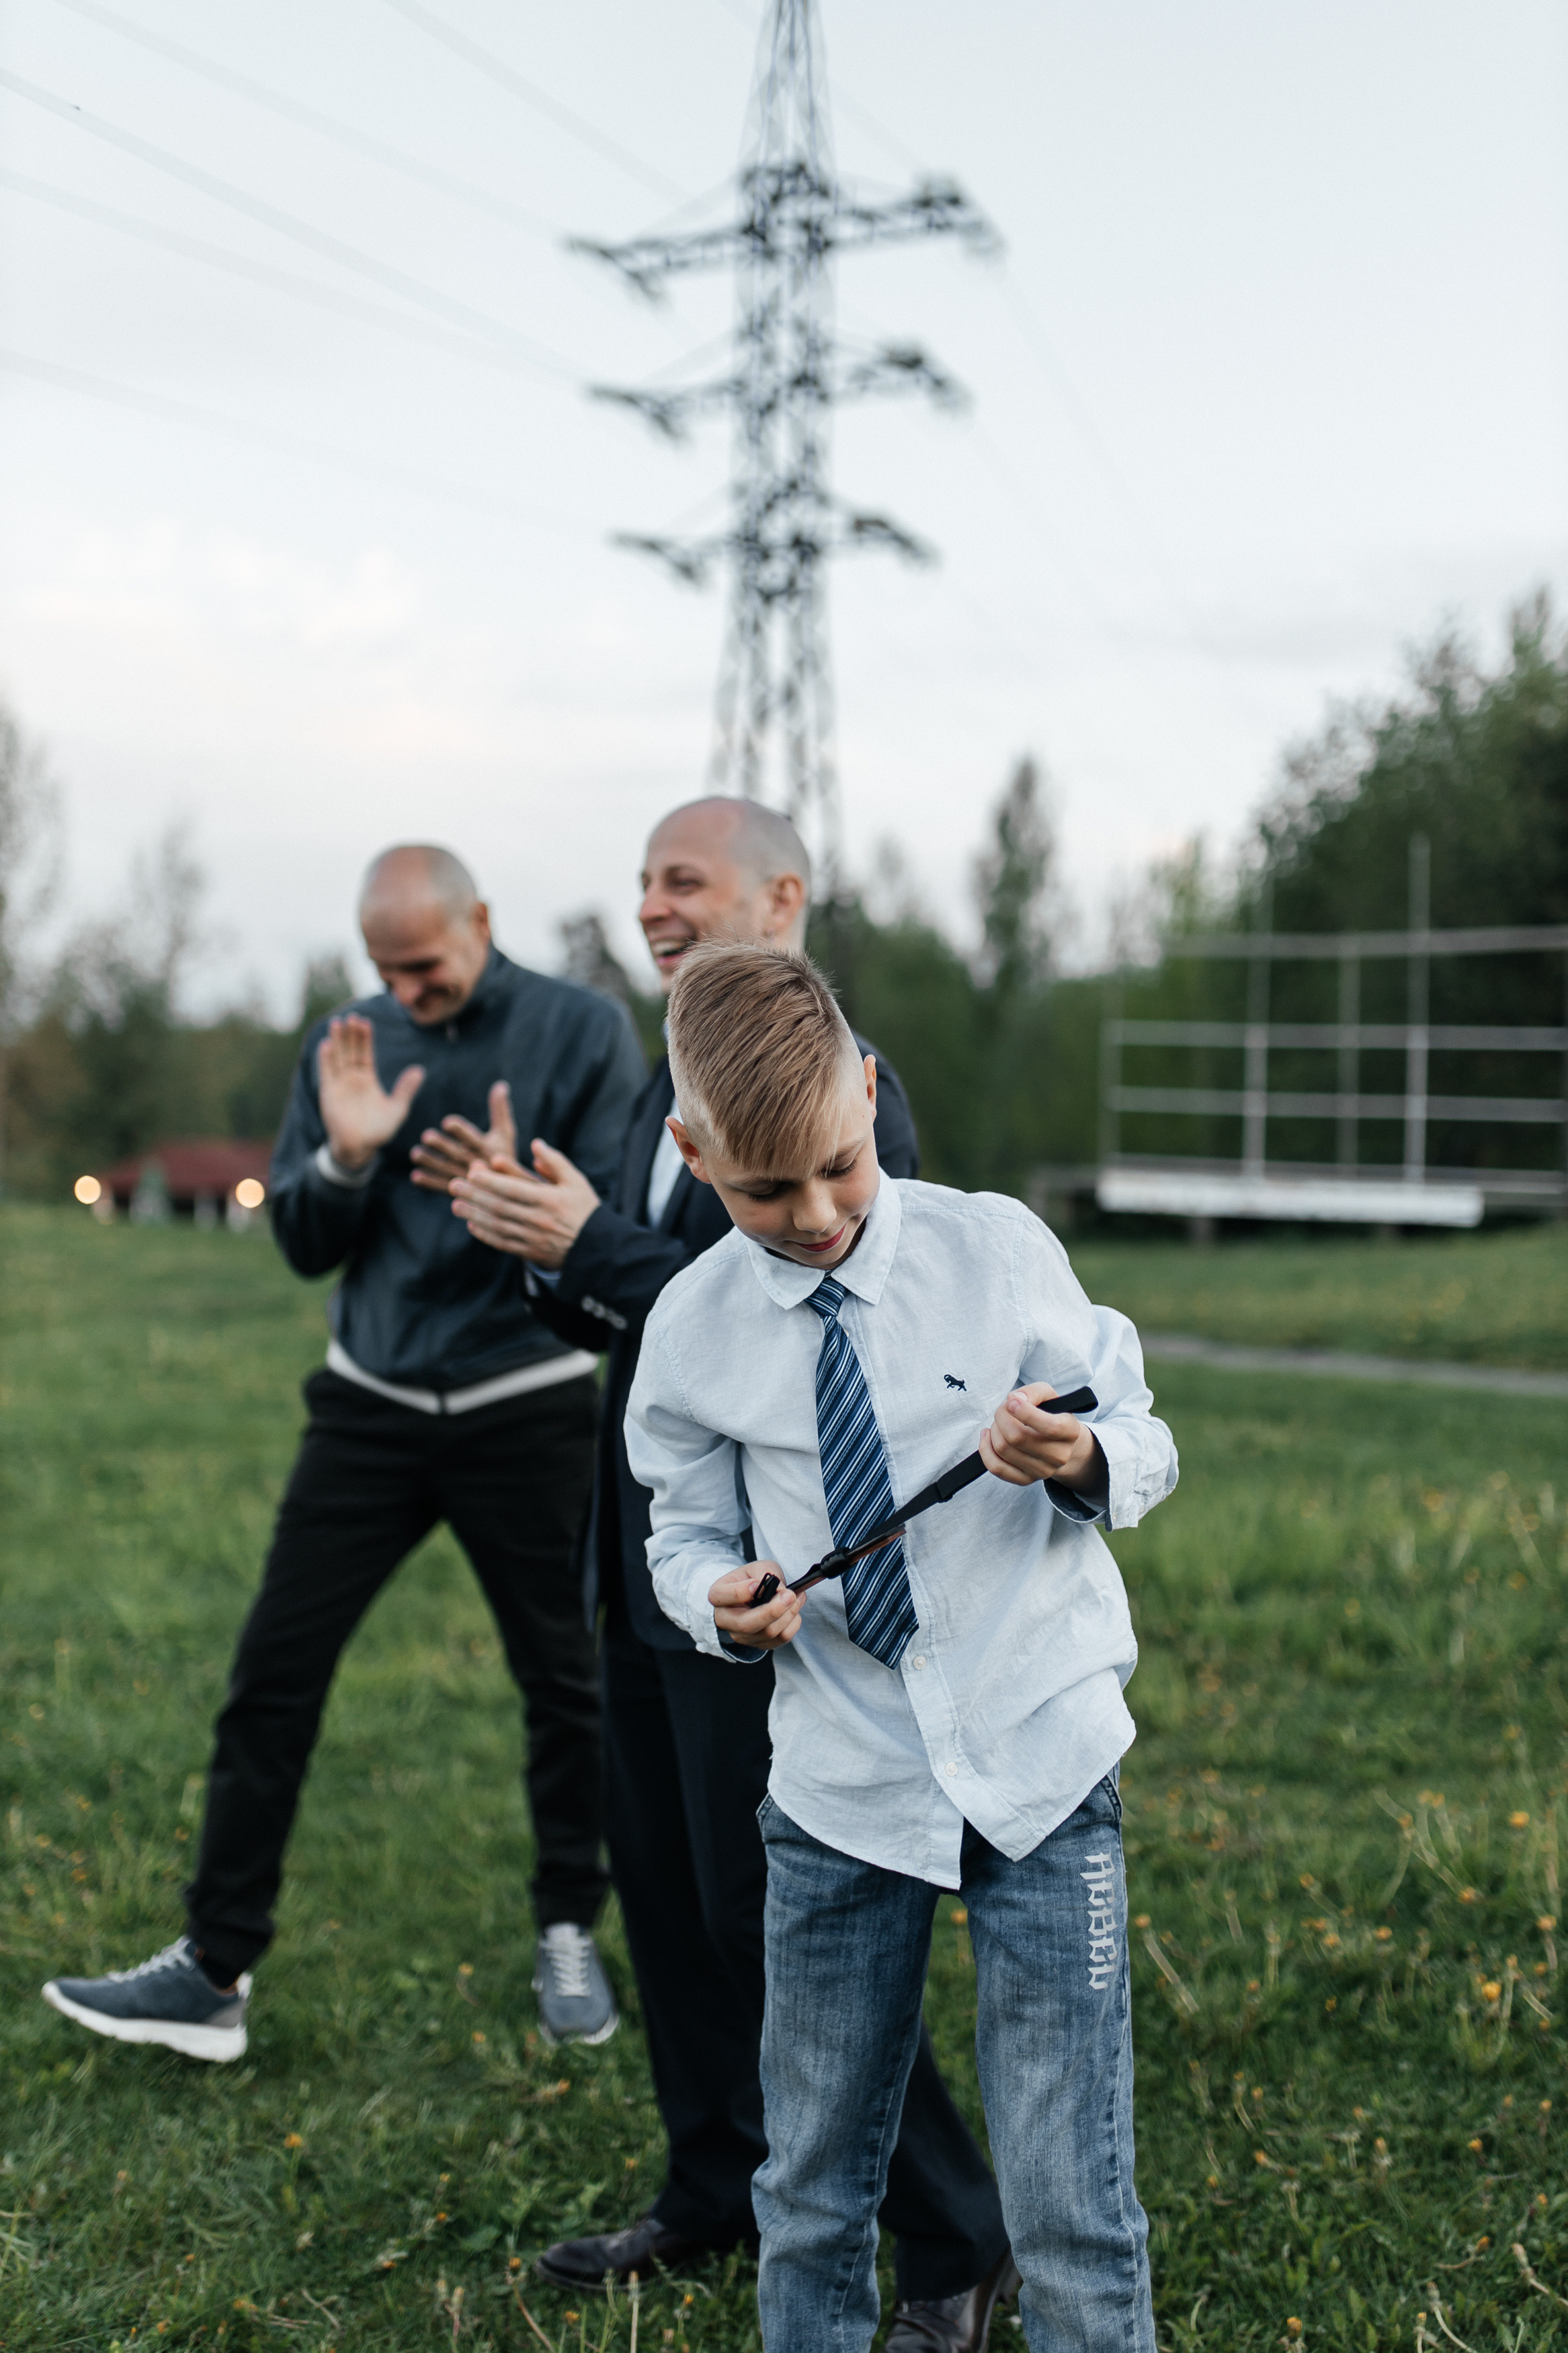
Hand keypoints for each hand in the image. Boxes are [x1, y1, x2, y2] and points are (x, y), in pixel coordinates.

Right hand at [317, 1015, 425, 1171]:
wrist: (360, 1148)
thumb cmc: (379, 1131)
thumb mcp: (397, 1109)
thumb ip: (406, 1089)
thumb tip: (420, 1070)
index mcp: (368, 1079)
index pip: (365, 1053)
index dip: (365, 1038)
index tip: (366, 1022)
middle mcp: (352, 1078)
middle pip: (350, 1050)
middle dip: (351, 1034)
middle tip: (352, 1016)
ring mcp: (339, 1084)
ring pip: (337, 1057)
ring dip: (337, 1041)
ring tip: (338, 1023)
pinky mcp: (329, 1094)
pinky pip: (327, 1073)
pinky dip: (326, 1059)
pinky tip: (327, 1044)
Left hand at [409, 1082, 516, 1192]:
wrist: (509, 1191)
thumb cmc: (505, 1156)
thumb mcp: (505, 1134)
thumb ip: (500, 1110)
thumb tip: (501, 1084)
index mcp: (488, 1148)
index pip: (472, 1137)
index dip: (460, 1130)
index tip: (447, 1122)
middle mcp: (476, 1163)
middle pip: (457, 1153)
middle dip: (441, 1145)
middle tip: (426, 1136)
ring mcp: (467, 1179)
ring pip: (446, 1170)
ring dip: (430, 1162)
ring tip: (415, 1154)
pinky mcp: (460, 1190)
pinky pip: (441, 1187)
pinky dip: (429, 1182)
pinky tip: (416, 1175)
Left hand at [450, 1140, 601, 1268]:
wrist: (597, 1248)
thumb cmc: (586, 1210)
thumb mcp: (576, 1181)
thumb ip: (555, 1162)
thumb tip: (535, 1144)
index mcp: (549, 1200)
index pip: (513, 1189)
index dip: (490, 1181)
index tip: (472, 1171)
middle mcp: (538, 1220)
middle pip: (499, 1206)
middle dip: (474, 1195)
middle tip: (454, 1185)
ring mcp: (532, 1238)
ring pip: (497, 1226)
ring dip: (474, 1215)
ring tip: (456, 1205)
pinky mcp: (530, 1253)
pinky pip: (503, 1243)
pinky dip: (485, 1235)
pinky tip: (472, 1225)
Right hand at [708, 1562, 803, 1651]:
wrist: (752, 1594)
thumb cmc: (751, 1579)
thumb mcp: (756, 1567)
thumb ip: (766, 1574)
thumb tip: (779, 1590)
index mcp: (718, 1595)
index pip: (724, 1597)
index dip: (741, 1592)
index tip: (757, 1584)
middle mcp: (725, 1620)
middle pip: (747, 1624)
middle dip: (773, 1610)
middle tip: (790, 1595)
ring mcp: (741, 1635)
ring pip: (767, 1632)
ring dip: (789, 1614)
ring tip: (796, 1597)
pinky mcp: (758, 1644)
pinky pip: (780, 1639)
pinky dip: (793, 1623)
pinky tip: (795, 1609)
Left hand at [980, 1382, 1100, 1489]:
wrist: (1057, 1443)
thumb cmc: (1050, 1415)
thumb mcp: (1048, 1396)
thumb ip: (1033, 1392)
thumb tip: (1014, 1400)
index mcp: (1070, 1432)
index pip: (1050, 1427)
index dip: (1025, 1412)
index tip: (1012, 1401)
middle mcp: (1059, 1455)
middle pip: (1017, 1436)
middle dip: (1002, 1416)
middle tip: (1003, 1409)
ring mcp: (1042, 1471)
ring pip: (1003, 1449)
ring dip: (994, 1430)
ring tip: (1000, 1422)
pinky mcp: (1026, 1479)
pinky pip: (996, 1467)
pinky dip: (985, 1449)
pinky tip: (988, 1436)